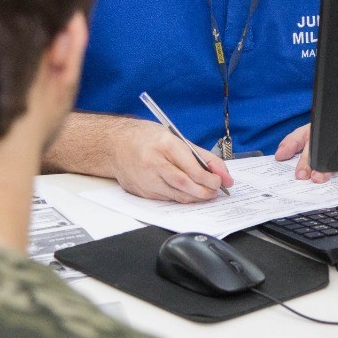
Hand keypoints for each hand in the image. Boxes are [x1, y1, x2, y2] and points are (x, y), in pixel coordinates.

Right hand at [109, 120, 233, 202]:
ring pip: (178, 195)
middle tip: (214, 191)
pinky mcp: (142, 192)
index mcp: (165, 145)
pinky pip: (167, 199)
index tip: (220, 181)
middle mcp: (154, 163)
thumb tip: (221, 173)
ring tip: (204, 192)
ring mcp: (146, 179)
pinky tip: (186, 192)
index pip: (193, 169)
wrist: (115, 145)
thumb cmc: (146, 138)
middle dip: (205, 191)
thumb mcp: (174, 138)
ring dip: (195, 197)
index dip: (210, 179)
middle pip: (186, 185)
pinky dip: (180, 197)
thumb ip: (200, 156)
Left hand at [274, 123, 337, 183]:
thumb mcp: (307, 131)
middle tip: (319, 178)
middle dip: (325, 167)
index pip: (311, 147)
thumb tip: (279, 154)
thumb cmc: (325, 127)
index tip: (302, 174)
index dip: (305, 162)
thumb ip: (292, 142)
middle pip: (333, 153)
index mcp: (321, 133)